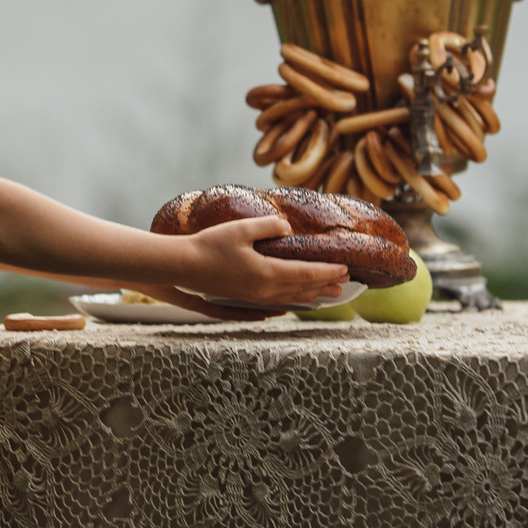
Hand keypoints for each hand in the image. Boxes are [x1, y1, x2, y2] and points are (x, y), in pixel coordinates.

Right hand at [137, 216, 344, 314]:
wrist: (182, 266)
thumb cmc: (209, 245)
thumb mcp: (241, 229)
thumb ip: (267, 226)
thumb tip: (286, 228)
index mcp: (267, 274)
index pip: (306, 274)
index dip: (327, 271)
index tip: (345, 269)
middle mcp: (264, 290)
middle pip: (302, 289)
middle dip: (324, 285)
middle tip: (345, 284)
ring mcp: (253, 296)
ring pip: (290, 297)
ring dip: (310, 295)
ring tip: (326, 295)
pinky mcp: (243, 297)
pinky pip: (275, 301)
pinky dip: (291, 300)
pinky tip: (293, 300)